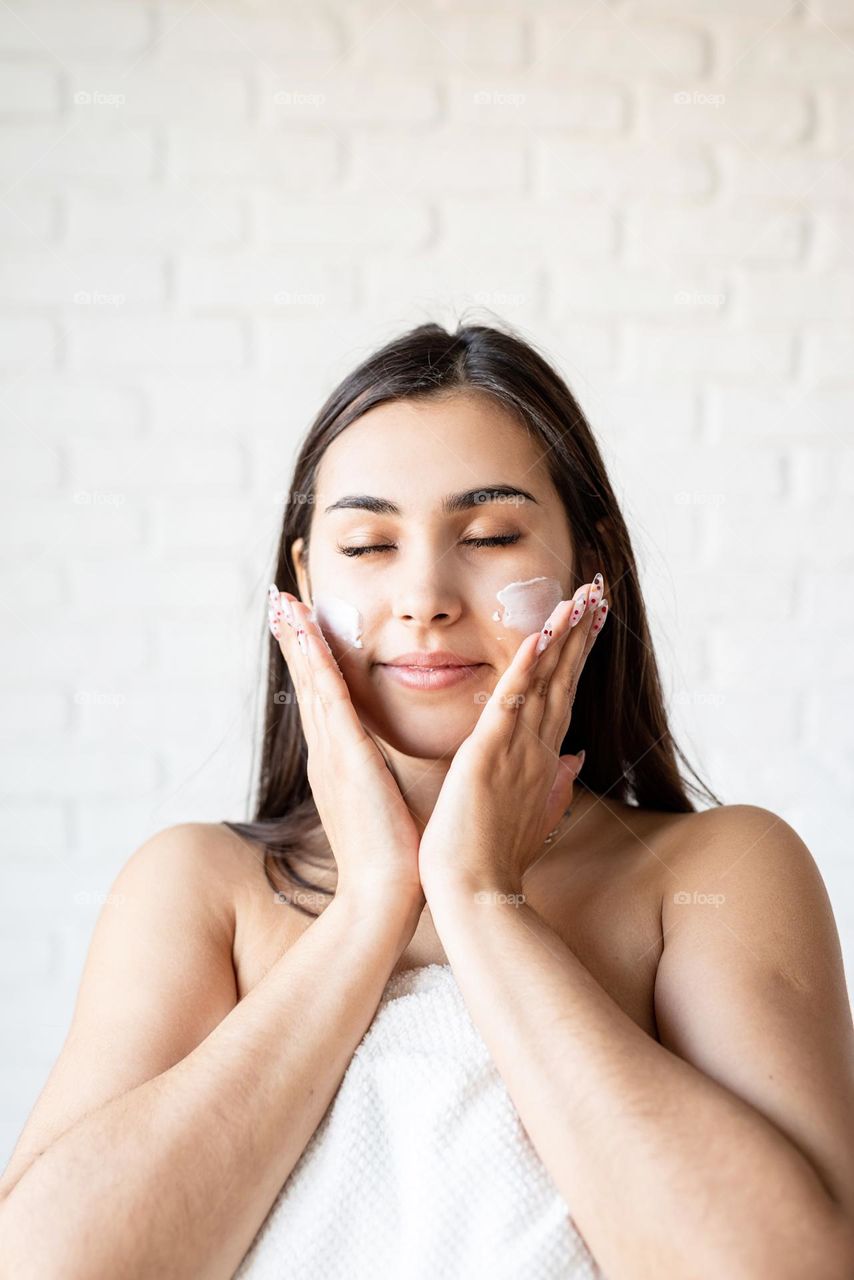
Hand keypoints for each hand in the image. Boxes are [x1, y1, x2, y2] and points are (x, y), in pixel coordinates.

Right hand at [269, 586, 423, 912]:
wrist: (385, 899)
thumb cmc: (401, 859)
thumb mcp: (401, 805)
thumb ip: (406, 778)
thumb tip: (423, 766)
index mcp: (343, 764)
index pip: (327, 701)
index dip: (315, 663)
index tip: (307, 628)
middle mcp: (330, 753)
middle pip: (309, 684)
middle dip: (296, 641)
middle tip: (280, 601)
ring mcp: (332, 753)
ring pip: (312, 682)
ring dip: (298, 639)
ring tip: (282, 602)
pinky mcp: (345, 755)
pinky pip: (327, 696)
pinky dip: (314, 660)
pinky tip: (305, 630)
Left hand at [417, 574, 608, 898]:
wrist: (474, 894)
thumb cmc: (496, 858)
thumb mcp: (534, 813)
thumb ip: (556, 782)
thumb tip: (575, 759)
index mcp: (542, 759)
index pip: (565, 693)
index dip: (578, 654)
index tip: (590, 618)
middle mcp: (538, 749)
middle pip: (565, 678)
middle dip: (581, 632)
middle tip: (596, 589)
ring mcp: (517, 751)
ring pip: (546, 683)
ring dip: (563, 638)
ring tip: (579, 597)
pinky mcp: (489, 756)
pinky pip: (512, 705)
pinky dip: (526, 670)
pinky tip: (538, 637)